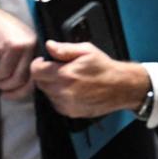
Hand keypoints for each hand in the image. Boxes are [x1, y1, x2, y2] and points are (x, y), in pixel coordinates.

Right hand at [0, 3, 36, 99]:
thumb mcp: (13, 50)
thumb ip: (21, 64)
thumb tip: (23, 89)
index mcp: (38, 47)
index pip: (38, 75)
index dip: (25, 89)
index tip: (11, 94)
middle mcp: (35, 45)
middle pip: (29, 79)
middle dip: (15, 91)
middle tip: (3, 94)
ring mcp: (26, 45)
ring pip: (18, 78)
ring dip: (3, 84)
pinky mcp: (13, 46)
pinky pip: (6, 71)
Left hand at [30, 40, 148, 117]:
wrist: (122, 87)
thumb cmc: (106, 69)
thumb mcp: (87, 50)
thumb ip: (65, 48)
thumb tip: (49, 45)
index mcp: (65, 74)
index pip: (35, 71)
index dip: (38, 64)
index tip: (44, 61)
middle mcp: (63, 91)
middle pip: (40, 83)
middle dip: (46, 75)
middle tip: (60, 69)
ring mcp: (66, 104)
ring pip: (47, 94)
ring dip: (52, 86)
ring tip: (69, 80)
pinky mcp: (70, 112)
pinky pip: (55, 103)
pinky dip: (60, 97)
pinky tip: (72, 90)